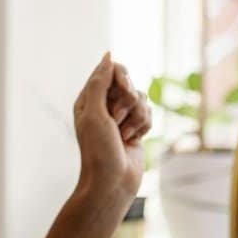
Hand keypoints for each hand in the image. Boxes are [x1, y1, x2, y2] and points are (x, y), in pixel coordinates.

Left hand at [73, 52, 151, 198]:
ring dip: (136, 117)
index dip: (121, 76)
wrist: (112, 182)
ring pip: (142, 99)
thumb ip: (100, 83)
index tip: (124, 88)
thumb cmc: (98, 149)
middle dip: (128, 101)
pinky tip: (133, 140)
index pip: (110, 69)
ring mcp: (121, 116)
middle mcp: (104, 104)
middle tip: (117, 120)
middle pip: (129, 82)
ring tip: (123, 135)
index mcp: (89, 97)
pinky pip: (149, 113)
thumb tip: (108, 56)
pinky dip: (144, 126)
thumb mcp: (94, 113)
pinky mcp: (135, 127)